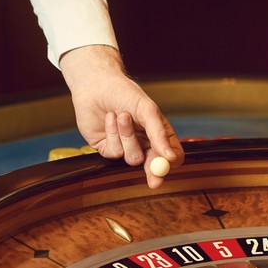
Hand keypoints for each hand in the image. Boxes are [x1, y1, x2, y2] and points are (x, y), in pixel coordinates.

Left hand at [60, 45, 183, 188]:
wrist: (95, 85)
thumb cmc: (124, 93)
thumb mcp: (146, 109)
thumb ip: (158, 133)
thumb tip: (169, 157)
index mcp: (158, 133)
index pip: (171, 154)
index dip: (171, 161)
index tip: (169, 163)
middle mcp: (143, 143)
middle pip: (153, 166)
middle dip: (154, 173)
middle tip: (155, 182)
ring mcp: (124, 147)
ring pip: (132, 158)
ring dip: (127, 136)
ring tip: (122, 115)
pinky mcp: (107, 148)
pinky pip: (114, 152)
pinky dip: (113, 134)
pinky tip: (110, 118)